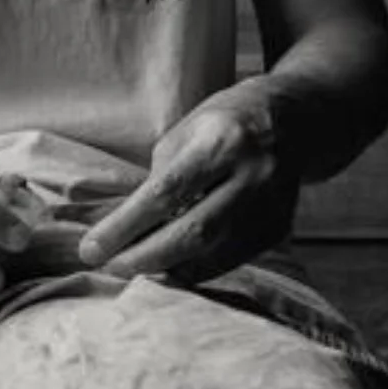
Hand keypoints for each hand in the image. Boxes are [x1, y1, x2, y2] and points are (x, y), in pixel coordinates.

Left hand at [77, 77, 297, 280]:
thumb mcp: (187, 130)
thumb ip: (162, 177)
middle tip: (110, 266)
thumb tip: (128, 227)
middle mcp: (252, 175)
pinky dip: (195, 268)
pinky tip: (170, 265)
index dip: (125, 225)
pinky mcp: (278, 229)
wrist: (295, 121)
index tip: (92, 248)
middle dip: (144, 257)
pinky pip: (229, 260)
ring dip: (167, 268)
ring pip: (213, 254)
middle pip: (193, 232)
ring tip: (134, 266)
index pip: (165, 193)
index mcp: (221, 140)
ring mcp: (270, 206)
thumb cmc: (226, 121)